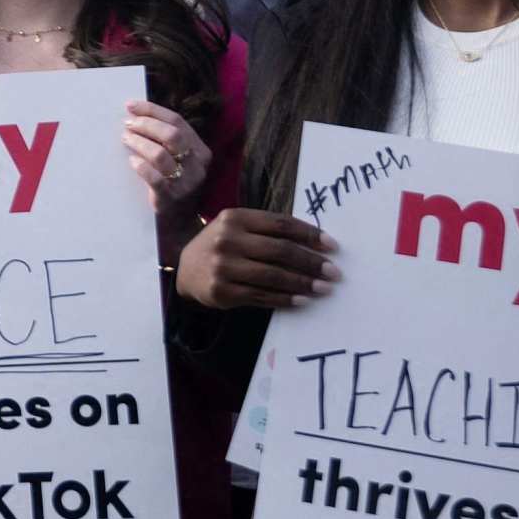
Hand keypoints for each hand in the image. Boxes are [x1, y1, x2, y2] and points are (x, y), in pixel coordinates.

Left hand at [120, 96, 211, 218]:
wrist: (178, 217)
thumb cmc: (173, 179)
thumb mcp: (178, 157)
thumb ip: (166, 137)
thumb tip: (135, 113)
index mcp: (201, 150)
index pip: (177, 121)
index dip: (152, 110)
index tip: (130, 106)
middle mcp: (197, 165)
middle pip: (171, 135)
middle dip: (146, 125)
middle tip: (128, 124)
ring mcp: (185, 183)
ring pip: (160, 155)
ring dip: (139, 143)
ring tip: (126, 139)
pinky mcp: (170, 198)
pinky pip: (155, 179)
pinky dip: (141, 167)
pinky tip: (132, 162)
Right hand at [175, 207, 332, 310]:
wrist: (185, 269)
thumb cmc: (222, 245)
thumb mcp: (238, 228)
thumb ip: (269, 230)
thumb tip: (316, 243)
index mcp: (236, 217)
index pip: (281, 224)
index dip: (310, 234)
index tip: (333, 246)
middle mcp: (228, 240)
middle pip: (280, 250)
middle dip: (311, 262)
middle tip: (334, 272)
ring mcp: (223, 266)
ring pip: (273, 275)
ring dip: (303, 283)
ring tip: (324, 289)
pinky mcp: (222, 291)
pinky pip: (261, 296)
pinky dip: (285, 299)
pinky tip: (302, 300)